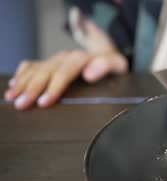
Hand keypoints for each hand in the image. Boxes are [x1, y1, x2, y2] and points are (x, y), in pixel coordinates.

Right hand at [4, 49, 127, 109]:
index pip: (64, 72)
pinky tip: (14, 85)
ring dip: (22, 83)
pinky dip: (21, 75)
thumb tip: (89, 73)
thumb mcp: (118, 64)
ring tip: (12, 98)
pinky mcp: (51, 62)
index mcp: (82, 57)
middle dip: (32, 89)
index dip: (53, 88)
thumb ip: (106, 66)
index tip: (43, 103)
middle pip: (46, 72)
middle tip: (21, 105)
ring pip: (36, 69)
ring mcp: (57, 59)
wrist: (109, 54)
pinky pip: (32, 65)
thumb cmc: (115, 65)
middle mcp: (66, 56)